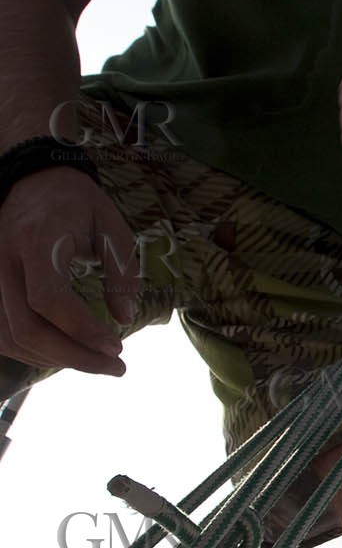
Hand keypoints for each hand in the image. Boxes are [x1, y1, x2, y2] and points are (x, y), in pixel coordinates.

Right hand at [0, 169, 139, 376]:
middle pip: (27, 327)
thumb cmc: (76, 201)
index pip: (49, 299)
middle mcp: (7, 261)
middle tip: (116, 367)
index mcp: (38, 241)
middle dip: (74, 357)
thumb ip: (120, 270)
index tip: (117, 346)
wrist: (31, 180)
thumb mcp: (110, 224)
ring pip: (11, 337)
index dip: (82, 329)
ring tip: (97, 363)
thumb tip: (124, 317)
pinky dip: (33, 352)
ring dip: (55, 360)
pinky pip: (3, 333)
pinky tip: (65, 354)